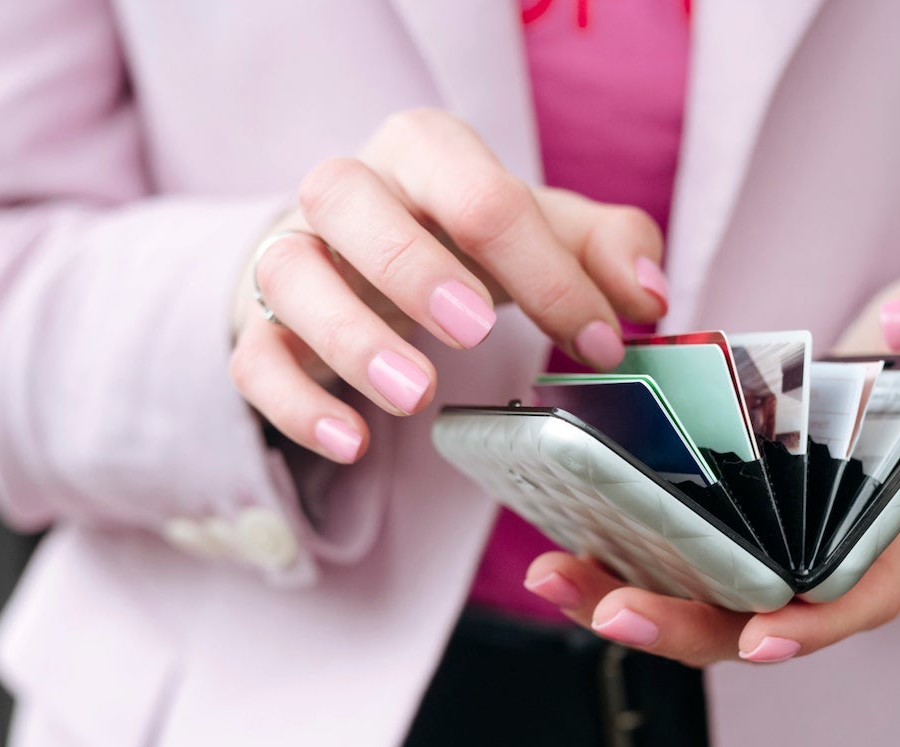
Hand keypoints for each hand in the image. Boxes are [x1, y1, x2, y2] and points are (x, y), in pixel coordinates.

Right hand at [229, 108, 670, 463]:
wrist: (366, 256)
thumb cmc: (466, 240)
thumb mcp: (548, 232)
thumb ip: (609, 249)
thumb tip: (647, 298)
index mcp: (425, 152)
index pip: (477, 193)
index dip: (545, 270)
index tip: (598, 342)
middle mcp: (347, 191)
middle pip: (349, 199)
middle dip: (412, 265)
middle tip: (475, 330)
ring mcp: (293, 256)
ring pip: (287, 274)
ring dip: (349, 335)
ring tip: (418, 397)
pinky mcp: (259, 327)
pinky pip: (252, 359)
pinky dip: (295, 404)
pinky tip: (351, 442)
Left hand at [524, 268, 899, 666]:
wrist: (880, 391)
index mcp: (877, 534)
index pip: (852, 599)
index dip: (811, 628)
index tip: (762, 638)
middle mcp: (809, 566)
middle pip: (745, 624)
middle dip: (678, 627)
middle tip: (614, 612)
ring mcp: (752, 563)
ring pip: (687, 609)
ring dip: (616, 604)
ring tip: (554, 575)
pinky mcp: (704, 544)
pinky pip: (655, 572)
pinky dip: (605, 568)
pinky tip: (553, 546)